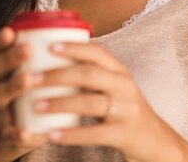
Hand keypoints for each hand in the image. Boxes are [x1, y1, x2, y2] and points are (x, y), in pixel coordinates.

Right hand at [0, 27, 47, 156]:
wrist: (15, 134)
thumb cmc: (31, 95)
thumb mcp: (33, 74)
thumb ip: (46, 57)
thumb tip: (77, 31)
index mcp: (2, 68)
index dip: (0, 40)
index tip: (11, 31)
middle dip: (11, 57)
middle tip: (28, 50)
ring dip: (14, 86)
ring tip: (29, 80)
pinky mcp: (7, 133)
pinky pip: (9, 133)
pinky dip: (17, 132)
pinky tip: (26, 132)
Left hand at [31, 42, 187, 161]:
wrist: (156, 142)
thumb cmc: (125, 110)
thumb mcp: (114, 87)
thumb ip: (91, 74)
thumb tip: (52, 58)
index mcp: (120, 71)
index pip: (98, 52)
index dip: (74, 47)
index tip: (49, 46)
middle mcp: (125, 86)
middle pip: (90, 74)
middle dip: (58, 75)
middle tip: (32, 79)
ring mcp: (127, 110)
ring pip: (90, 102)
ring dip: (60, 103)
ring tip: (36, 106)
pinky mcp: (124, 134)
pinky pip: (95, 133)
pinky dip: (71, 133)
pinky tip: (51, 134)